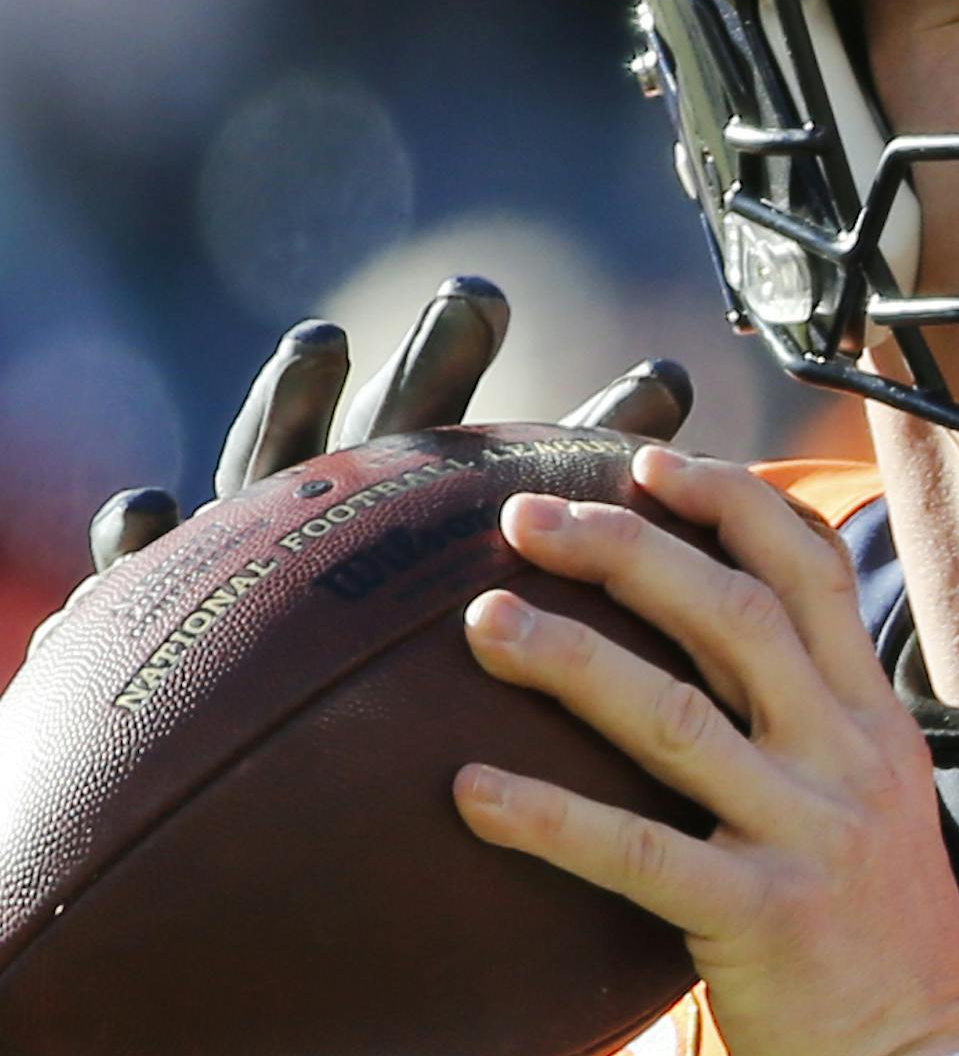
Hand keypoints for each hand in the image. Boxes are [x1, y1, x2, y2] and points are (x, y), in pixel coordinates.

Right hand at [29, 278, 692, 651]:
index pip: (543, 477)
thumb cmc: (369, 714)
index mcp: (449, 538)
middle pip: (409, 430)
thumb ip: (581, 633)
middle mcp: (358, 516)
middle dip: (442, 361)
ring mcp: (260, 539)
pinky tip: (145, 513)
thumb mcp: (473, 672)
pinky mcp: (169, 590)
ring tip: (322, 344)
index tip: (673, 383)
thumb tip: (721, 618)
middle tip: (485, 299)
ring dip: (295, 402)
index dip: (599, 429)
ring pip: (279, 458)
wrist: (229, 756)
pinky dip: (140, 536)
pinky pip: (145, 567)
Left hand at [452, 448, 958, 1055]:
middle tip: (523, 518)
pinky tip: (468, 792)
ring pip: (673, 713)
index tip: (647, 463)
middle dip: (624, 548)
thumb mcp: (875, 818)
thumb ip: (813, 738)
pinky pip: (634, 851)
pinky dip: (546, 815)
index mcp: (875, 726)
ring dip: (569, 656)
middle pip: (733, 612)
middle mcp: (847, 761)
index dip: (729, 501)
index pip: (811, 571)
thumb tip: (719, 672)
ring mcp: (807, 835)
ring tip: (480, 622)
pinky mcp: (758, 919)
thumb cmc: (876, 957)